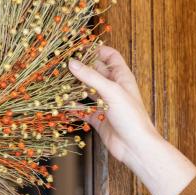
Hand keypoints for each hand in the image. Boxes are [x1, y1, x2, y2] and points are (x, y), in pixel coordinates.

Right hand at [69, 45, 158, 169]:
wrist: (135, 146)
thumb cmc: (131, 116)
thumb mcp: (111, 91)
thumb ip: (91, 76)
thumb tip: (72, 63)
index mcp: (122, 77)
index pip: (110, 57)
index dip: (97, 50)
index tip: (80, 48)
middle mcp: (114, 89)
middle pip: (96, 72)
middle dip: (81, 68)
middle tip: (63, 64)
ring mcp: (106, 104)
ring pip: (88, 91)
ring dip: (75, 87)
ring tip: (59, 82)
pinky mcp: (99, 119)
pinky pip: (84, 110)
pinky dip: (74, 107)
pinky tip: (63, 105)